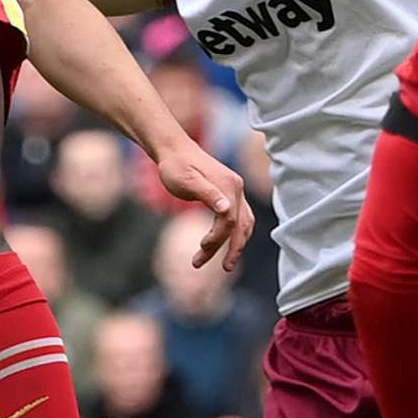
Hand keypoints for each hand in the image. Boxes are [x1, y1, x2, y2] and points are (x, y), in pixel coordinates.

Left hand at [155, 135, 249, 268]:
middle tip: (224, 269)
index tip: (201, 249)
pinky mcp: (230, 192)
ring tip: (225, 264)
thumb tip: (227, 210)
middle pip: (242, 225)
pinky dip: (235, 233)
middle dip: (233, 249)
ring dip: (236, 244)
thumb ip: (208, 194)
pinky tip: (222, 243)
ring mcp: (236, 190)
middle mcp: (237, 188)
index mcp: (228, 186)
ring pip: (244, 223)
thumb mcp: (187, 181)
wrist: (174, 149)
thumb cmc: (175, 166)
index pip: (229, 221)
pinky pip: (240, 217)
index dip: (218, 239)